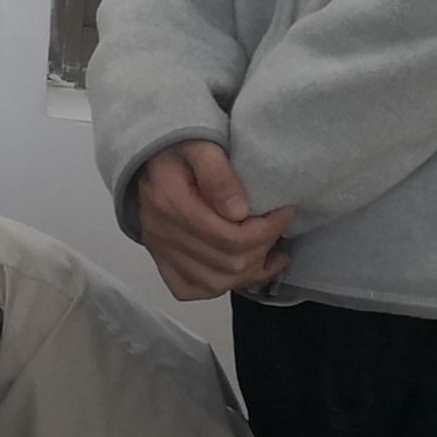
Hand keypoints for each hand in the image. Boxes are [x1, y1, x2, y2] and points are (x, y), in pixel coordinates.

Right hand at [132, 140, 290, 303]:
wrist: (151, 155)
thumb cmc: (182, 148)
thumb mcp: (203, 147)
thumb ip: (219, 175)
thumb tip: (239, 212)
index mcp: (170, 204)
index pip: (230, 238)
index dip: (267, 230)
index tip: (285, 212)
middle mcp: (161, 234)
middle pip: (228, 264)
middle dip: (263, 247)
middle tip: (277, 226)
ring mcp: (159, 250)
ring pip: (215, 283)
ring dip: (250, 271)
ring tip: (269, 249)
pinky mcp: (161, 259)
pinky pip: (190, 289)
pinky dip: (220, 286)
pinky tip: (241, 270)